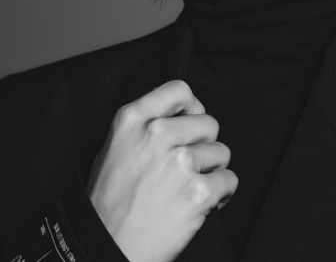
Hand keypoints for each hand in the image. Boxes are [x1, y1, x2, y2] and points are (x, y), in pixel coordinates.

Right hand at [88, 79, 237, 261]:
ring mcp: (179, 162)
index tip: (191, 121)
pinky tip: (204, 202)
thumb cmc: (109, 200)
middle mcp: (156, 134)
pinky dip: (221, 194)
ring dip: (212, 170)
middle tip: (190, 165)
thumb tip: (177, 110)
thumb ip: (144, 122)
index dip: (192, 106)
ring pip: (221, 152)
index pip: (179, 90)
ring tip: (192, 186)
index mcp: (132, 118)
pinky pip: (229, 180)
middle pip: (208, 122)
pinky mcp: (197, 192)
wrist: (107, 247)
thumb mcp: (114, 145)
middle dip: (204, 144)